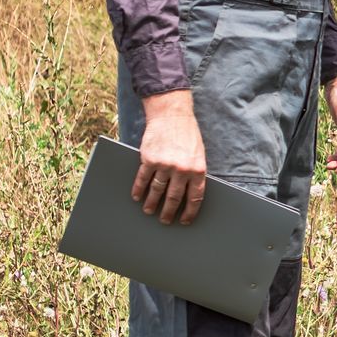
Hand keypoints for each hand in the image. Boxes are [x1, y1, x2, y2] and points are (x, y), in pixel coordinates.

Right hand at [135, 90, 206, 224]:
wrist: (171, 115)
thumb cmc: (187, 135)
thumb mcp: (199, 154)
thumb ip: (195, 173)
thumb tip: (190, 194)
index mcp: (197, 170)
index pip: (195, 198)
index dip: (190, 212)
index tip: (184, 221)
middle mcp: (181, 170)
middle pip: (174, 198)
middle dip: (169, 212)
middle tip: (165, 220)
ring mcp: (164, 165)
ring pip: (157, 191)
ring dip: (152, 203)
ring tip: (149, 211)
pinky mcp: (149, 159)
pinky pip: (143, 179)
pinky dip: (139, 189)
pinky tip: (137, 196)